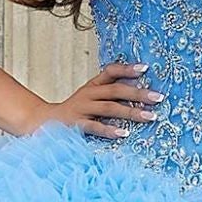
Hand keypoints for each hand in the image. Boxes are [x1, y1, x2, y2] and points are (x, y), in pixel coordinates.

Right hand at [31, 59, 163, 138]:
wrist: (42, 122)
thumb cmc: (75, 110)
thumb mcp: (90, 96)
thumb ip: (109, 92)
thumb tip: (139, 90)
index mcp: (92, 86)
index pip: (110, 72)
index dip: (127, 69)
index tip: (145, 68)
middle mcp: (88, 94)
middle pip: (116, 90)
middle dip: (138, 94)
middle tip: (158, 97)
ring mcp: (82, 109)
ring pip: (109, 108)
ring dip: (131, 112)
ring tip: (150, 116)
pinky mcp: (76, 125)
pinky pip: (94, 126)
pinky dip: (109, 129)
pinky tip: (123, 133)